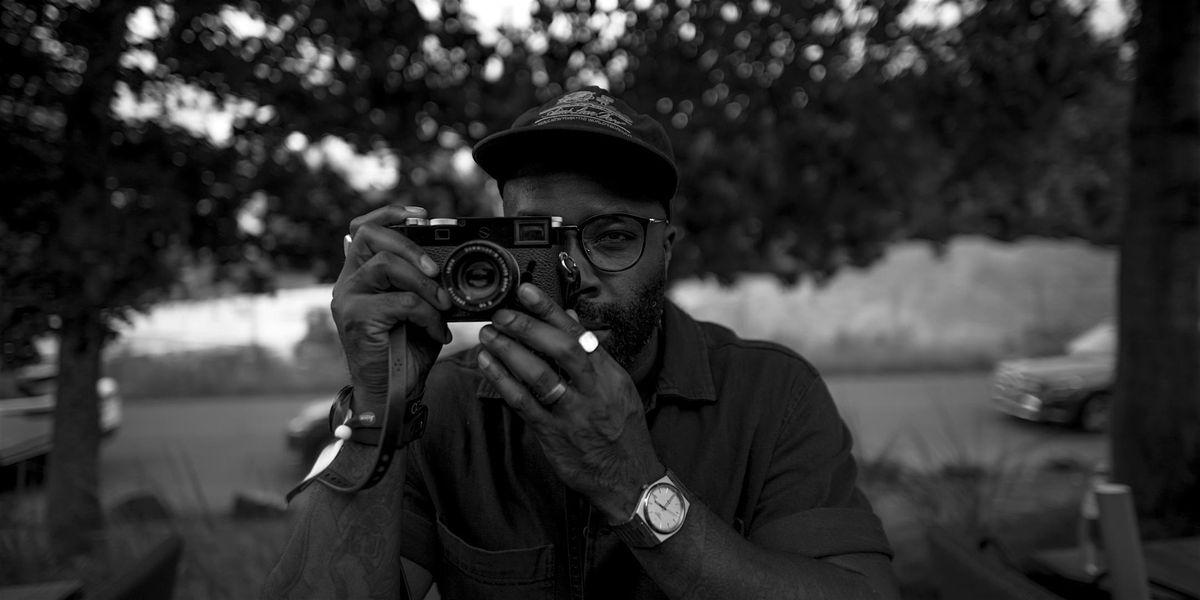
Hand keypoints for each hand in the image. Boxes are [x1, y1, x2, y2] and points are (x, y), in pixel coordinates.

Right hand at [332, 205, 453, 403]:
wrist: (392, 394)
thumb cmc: (405, 352)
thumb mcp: (418, 309)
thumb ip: (420, 283)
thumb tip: (443, 260)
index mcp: (360, 275)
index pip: (363, 229)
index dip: (390, 214)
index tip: (422, 217)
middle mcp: (348, 282)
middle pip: (371, 236)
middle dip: (410, 245)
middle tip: (436, 270)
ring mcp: (348, 299)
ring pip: (388, 266)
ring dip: (425, 284)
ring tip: (443, 305)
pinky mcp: (357, 318)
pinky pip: (401, 301)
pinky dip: (428, 315)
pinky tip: (437, 332)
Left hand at [474, 283, 663, 522]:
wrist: (629, 479)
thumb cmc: (622, 432)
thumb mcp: (618, 388)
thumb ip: (592, 353)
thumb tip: (572, 318)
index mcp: (610, 375)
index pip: (579, 334)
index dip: (551, 310)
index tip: (527, 291)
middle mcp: (594, 391)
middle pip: (561, 350)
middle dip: (528, 326)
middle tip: (502, 313)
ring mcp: (573, 414)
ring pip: (539, 376)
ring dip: (509, 351)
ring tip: (488, 335)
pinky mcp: (553, 435)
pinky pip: (524, 404)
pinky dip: (503, 381)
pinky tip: (487, 364)